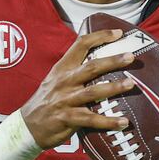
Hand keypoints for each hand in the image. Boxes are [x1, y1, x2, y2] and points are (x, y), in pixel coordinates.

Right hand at [20, 30, 134, 148]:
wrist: (27, 126)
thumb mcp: (56, 79)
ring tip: (131, 84)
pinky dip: (108, 121)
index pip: (80, 45)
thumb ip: (76, 71)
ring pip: (92, 92)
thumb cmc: (48, 100)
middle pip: (91, 67)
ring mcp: (65, 100)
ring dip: (113, 88)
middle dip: (112, 61)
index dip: (99, 37)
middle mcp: (64, 81)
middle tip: (131, 56)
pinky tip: (124, 122)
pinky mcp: (67, 119)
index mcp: (62, 68)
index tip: (118, 33)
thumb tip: (105, 63)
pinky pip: (91, 120)